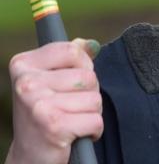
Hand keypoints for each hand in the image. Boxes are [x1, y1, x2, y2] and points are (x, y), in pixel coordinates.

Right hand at [6, 39, 102, 163]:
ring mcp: (38, 105)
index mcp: (23, 65)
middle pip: (88, 76)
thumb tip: (91, 44)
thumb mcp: (52, 79)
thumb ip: (71, 58)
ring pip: (94, 99)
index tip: (71, 81)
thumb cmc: (45, 113)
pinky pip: (95, 120)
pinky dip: (93, 130)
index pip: (72, 50)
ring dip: (91, 112)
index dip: (83, 65)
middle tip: (70, 106)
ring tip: (71, 119)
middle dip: (89, 93)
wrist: (29, 156)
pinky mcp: (54, 126)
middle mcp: (26, 83)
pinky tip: (75, 134)